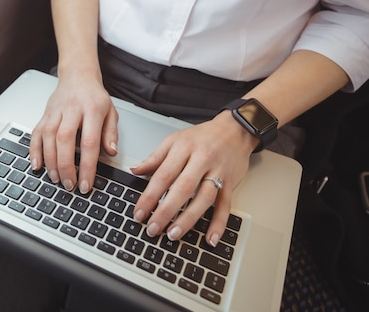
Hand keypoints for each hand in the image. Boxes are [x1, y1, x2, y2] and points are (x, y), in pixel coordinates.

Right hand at [29, 74, 118, 192]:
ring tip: (56, 178)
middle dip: (66, 166)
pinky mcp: (44, 115)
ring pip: (48, 137)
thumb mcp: (111, 112)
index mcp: (92, 110)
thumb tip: (111, 152)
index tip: (87, 184)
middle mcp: (71, 110)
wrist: (77, 76)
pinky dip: (34, 150)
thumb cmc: (94, 97)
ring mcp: (55, 112)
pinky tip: (36, 165)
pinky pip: (36, 133)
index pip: (89, 141)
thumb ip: (111, 133)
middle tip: (69, 185)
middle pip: (65, 140)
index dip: (87, 165)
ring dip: (50, 161)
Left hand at [131, 110, 257, 246]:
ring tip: (173, 233)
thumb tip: (134, 170)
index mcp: (184, 148)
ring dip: (188, 219)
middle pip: (183, 188)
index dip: (149, 196)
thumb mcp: (174, 140)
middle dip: (166, 210)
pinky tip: (210, 238)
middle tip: (153, 227)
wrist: (235, 130)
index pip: (163, 175)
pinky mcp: (232, 184)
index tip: (139, 212)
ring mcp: (218, 172)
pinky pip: (225, 206)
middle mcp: (202, 160)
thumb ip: (155, 157)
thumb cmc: (203, 136)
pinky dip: (219, 224)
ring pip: (203, 198)